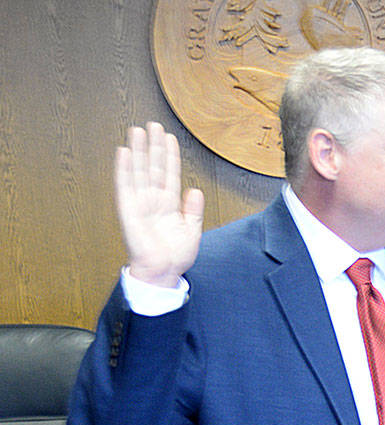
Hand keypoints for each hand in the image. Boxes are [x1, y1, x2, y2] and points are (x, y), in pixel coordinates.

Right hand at [115, 122, 203, 286]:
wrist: (163, 272)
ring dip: (137, 150)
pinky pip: (125, 186)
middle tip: (153, 124)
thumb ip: (194, 210)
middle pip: (153, 167)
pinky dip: (124, 169)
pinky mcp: (129, 210)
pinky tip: (123, 152)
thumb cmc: (175, 255)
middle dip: (153, 146)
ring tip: (137, 130)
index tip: (169, 137)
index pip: (169, 173)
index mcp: (169, 203)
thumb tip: (195, 189)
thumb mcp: (192, 230)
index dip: (169, 155)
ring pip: (139, 171)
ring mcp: (140, 203)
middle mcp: (153, 200)